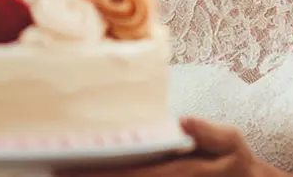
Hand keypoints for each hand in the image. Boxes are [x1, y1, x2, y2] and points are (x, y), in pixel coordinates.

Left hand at [59, 117, 281, 176]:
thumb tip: (184, 120)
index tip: (68, 169)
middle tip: (55, 170)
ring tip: (63, 173)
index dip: (98, 175)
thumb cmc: (237, 163)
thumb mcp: (231, 143)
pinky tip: (95, 172)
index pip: (130, 176)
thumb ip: (209, 133)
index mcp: (178, 174)